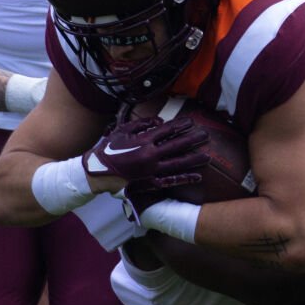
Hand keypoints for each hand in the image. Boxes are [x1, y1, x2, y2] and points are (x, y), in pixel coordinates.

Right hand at [85, 113, 208, 194]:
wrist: (97, 173)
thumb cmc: (108, 149)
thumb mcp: (122, 131)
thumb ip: (142, 124)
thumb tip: (160, 121)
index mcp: (143, 141)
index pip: (167, 131)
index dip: (180, 125)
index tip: (191, 122)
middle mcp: (150, 156)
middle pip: (177, 146)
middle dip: (193, 140)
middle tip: (206, 136)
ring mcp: (152, 171)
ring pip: (178, 164)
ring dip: (194, 159)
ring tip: (207, 156)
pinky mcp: (151, 183)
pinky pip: (171, 181)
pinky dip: (184, 179)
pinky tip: (196, 176)